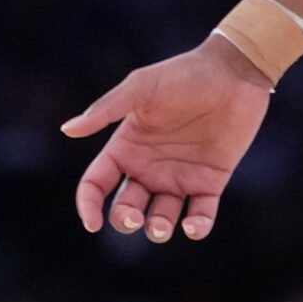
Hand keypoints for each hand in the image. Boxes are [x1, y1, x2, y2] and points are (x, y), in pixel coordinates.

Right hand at [62, 34, 272, 242]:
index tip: (92, 223)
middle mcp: (149, 167)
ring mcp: (179, 176)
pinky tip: (192, 226)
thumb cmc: (184, 75)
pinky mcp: (211, 181)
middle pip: (125, 208)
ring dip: (156, 230)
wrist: (235, 72)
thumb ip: (106, 109)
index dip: (88, 205)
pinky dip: (196, 228)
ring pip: (160, 218)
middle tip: (135, 218)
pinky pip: (201, 215)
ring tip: (159, 225)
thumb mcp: (141, 88)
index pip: (96, 185)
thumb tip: (67, 129)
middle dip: (124, 221)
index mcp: (126, 148)